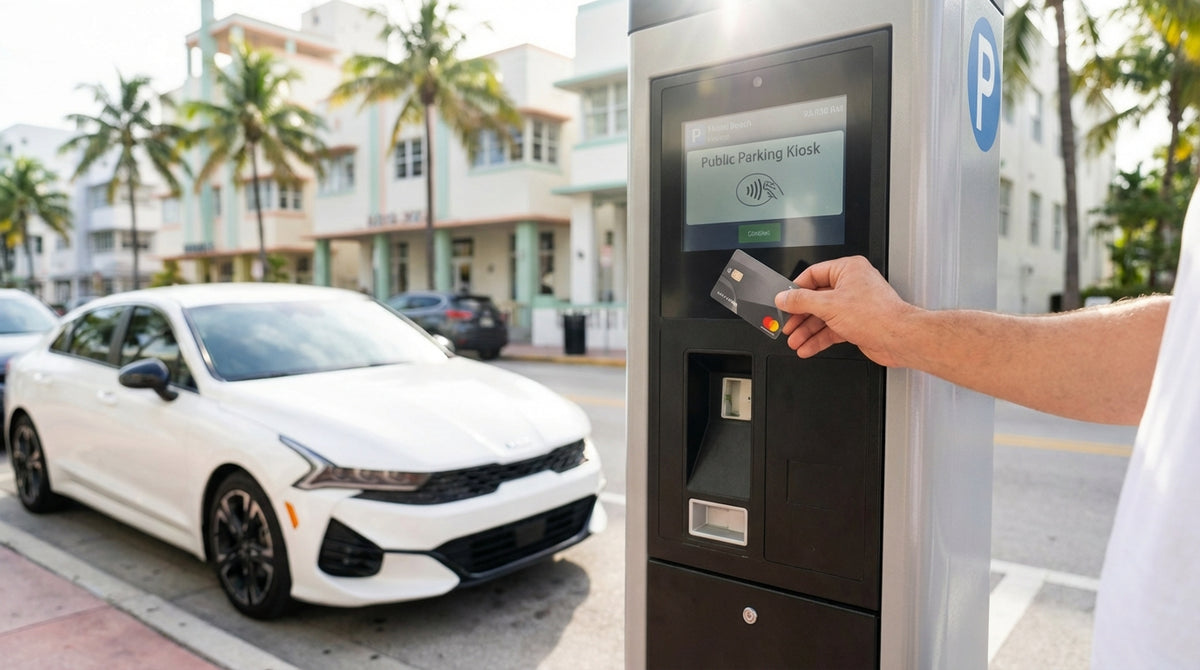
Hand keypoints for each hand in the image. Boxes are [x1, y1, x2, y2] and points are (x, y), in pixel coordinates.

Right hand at [773, 256, 915, 366]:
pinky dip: (819, 339)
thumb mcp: (829, 305)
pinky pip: (832, 329)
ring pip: (823, 316)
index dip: (796, 290)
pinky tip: (807, 347)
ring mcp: (854, 305)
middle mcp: (851, 285)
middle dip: (800, 315)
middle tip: (787, 324)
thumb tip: (784, 297)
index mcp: (847, 270)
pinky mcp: (856, 324)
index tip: (784, 301)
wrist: (899, 339)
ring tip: (795, 340)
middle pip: (816, 298)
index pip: (813, 275)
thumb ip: (802, 301)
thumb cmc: (876, 315)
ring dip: (807, 330)